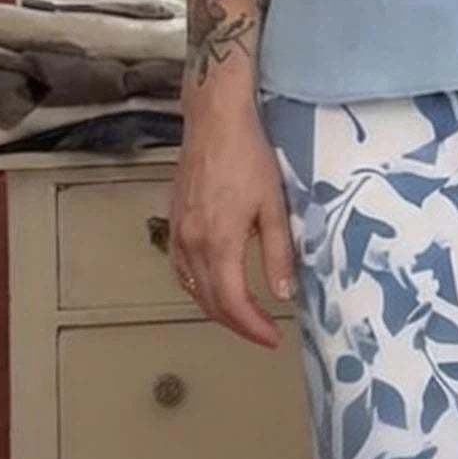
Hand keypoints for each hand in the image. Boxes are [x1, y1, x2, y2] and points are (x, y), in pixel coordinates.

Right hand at [165, 96, 295, 348]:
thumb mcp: (273, 206)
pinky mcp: (174, 221)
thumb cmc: (249, 157)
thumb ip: (277, 253)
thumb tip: (283, 294)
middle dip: (237, 324)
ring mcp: (178, 233)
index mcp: (218, 242)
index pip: (232, 302)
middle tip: (264, 332)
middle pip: (209, 301)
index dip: (253, 326)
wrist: (215, 121)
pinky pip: (181, 269)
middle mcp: (191, 244)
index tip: (273, 338)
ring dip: (217, 308)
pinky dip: (198, 288)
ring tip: (244, 316)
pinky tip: (214, 286)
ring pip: (191, 288)